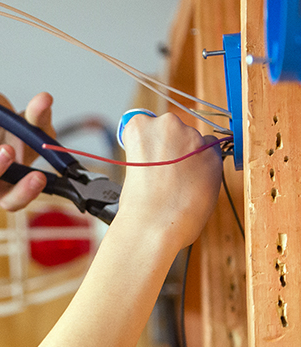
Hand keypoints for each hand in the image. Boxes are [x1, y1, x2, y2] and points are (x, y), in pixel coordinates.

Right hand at [117, 112, 221, 248]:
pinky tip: (194, 185)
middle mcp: (168, 124)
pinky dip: (206, 168)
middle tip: (167, 171)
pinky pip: (213, 155)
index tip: (152, 154)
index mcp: (141, 125)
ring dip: (192, 156)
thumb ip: (150, 151)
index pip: (149, 122)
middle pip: (175, 128)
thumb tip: (166, 152)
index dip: (152, 141)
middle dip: (174, 146)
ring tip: (180, 182)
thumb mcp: (133, 166)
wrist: (153, 224)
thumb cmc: (139, 203)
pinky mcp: (214, 155)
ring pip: (196, 141)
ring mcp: (193, 138)